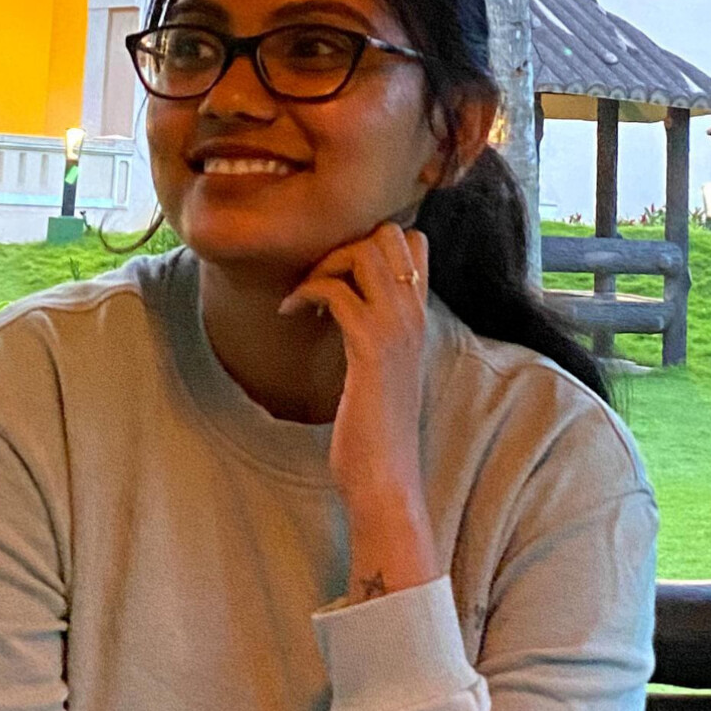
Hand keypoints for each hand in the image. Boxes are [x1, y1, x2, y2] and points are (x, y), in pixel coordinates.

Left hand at [282, 223, 436, 588]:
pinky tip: (291, 315)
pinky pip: (335, 292)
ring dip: (324, 265)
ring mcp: (397, 329)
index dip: (372, 242)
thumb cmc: (378, 428)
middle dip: (343, 244)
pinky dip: (305, 294)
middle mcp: (415, 315)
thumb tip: (349, 307)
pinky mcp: (370, 348)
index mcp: (419, 317)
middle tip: (318, 278)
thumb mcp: (385, 368)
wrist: (387, 477)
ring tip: (304, 297)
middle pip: (388, 233)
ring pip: (363, 252)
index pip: (414, 242)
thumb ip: (378, 333)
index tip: (340, 271)